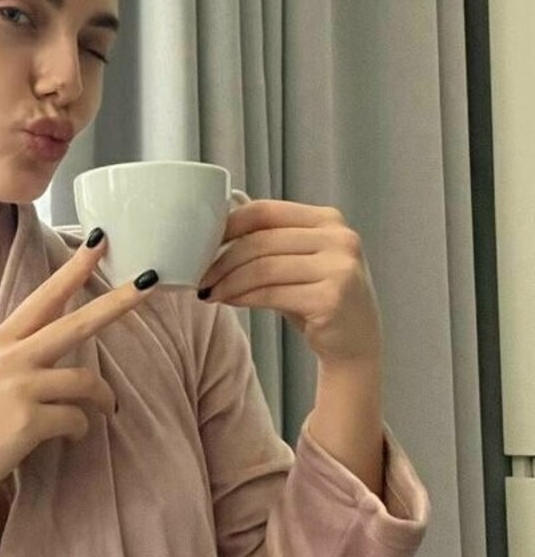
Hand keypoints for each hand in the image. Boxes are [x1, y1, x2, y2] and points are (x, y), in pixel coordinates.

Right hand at [0, 231, 158, 513]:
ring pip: (85, 380)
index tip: (98, 242)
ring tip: (104, 410)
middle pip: (75, 323)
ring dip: (102, 398)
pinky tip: (69, 437)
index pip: (43, 298)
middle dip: (117, 302)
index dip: (73, 270)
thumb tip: (56, 348)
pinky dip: (80, 429)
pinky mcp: (28, 420)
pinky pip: (77, 419)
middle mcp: (8, 357)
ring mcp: (18, 387)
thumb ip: (15, 357)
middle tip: (150, 283)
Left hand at [196, 198, 383, 367]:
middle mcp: (339, 238)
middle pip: (261, 241)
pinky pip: (271, 293)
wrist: (355, 346)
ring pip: (263, 267)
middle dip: (221, 260)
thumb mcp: (298, 260)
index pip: (265, 211)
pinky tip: (229, 301)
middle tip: (200, 276)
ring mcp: (339, 267)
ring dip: (228, 281)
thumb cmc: (319, 300)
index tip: (202, 242)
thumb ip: (271, 237)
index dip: (228, 225)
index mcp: (328, 219)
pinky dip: (243, 297)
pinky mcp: (332, 298)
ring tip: (209, 292)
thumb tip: (225, 213)